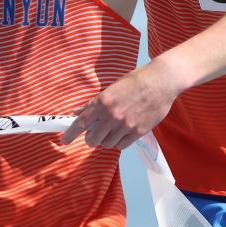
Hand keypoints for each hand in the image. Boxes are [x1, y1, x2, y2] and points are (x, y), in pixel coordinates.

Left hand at [60, 64, 181, 149]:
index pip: (81, 123)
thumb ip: (93, 103)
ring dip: (106, 139)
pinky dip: (119, 141)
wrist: (160, 81)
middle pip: (92, 139)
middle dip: (91, 137)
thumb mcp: (111, 88)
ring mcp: (125, 125)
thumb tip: (76, 112)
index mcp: (103, 101)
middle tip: (96, 132)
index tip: (65, 140)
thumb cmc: (136, 81)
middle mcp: (112, 115)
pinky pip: (121, 145)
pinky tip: (122, 132)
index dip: (70, 134)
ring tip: (112, 130)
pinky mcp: (138, 132)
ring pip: (106, 144)